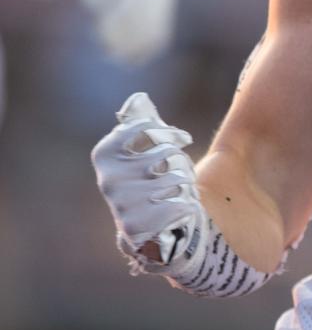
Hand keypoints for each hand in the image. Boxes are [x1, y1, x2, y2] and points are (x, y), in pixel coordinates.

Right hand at [91, 92, 203, 269]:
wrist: (143, 231)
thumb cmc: (144, 182)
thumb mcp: (138, 154)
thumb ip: (139, 127)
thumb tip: (140, 97)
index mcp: (104, 154)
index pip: (144, 127)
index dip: (169, 132)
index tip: (183, 138)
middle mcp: (108, 178)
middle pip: (166, 153)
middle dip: (182, 159)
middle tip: (184, 168)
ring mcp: (122, 204)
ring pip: (177, 179)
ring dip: (187, 182)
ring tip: (182, 189)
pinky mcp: (137, 226)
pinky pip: (181, 205)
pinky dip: (188, 205)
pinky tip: (183, 209)